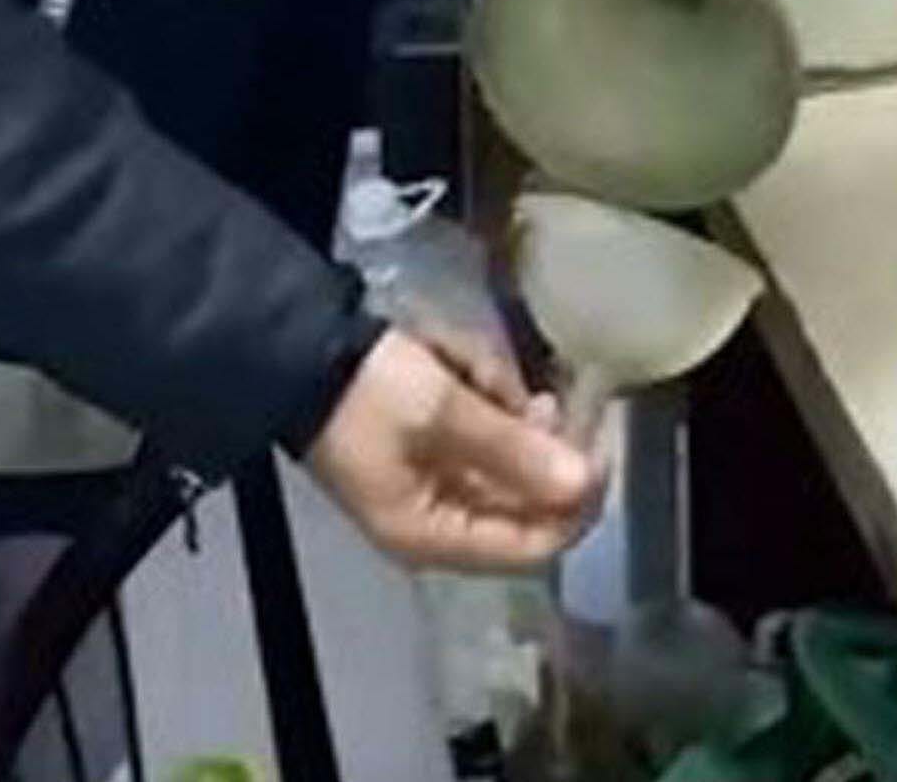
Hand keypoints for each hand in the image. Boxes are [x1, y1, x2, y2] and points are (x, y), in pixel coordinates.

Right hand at [306, 330, 602, 572]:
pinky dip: (484, 398)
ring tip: (473, 367)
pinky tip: (457, 362)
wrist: (295, 350)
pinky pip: (483, 435)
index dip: (578, 503)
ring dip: (506, 411)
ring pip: (509, 460)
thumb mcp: (443, 413)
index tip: (601, 447)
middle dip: (538, 444)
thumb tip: (582, 484)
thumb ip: (516, 451)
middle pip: (526, 503)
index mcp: (432, 536)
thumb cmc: (367, 391)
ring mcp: (433, 486)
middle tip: (548, 397)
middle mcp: (437, 525)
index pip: (533, 546)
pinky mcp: (431, 449)